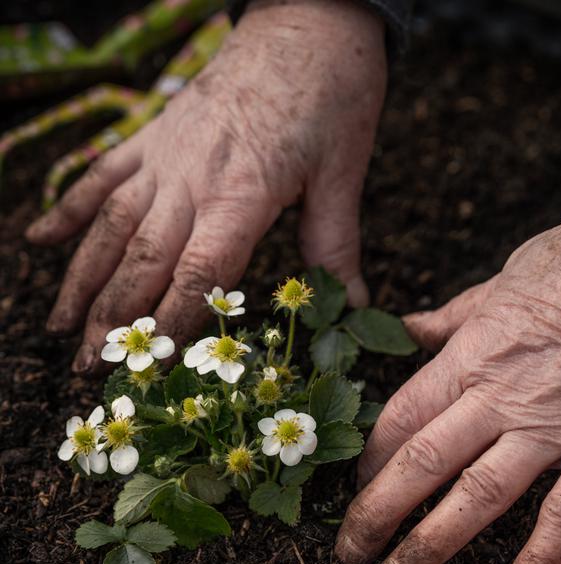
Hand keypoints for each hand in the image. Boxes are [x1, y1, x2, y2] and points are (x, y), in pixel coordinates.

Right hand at [27, 0, 385, 372]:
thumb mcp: (343, 172)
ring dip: (82, 279)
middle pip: (143, 260)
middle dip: (116, 319)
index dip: (173, 324)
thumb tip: (357, 305)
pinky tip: (41, 241)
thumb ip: (337, 242)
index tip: (153, 365)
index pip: (198, 275)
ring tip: (61, 326)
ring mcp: (165, 154)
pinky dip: (69, 208)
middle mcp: (192, 177)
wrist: (307, 18)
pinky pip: (102, 175)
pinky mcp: (155, 133)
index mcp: (242, 194)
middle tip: (91, 368)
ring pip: (110, 225)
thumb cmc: (332, 94)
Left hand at [336, 213, 560, 563]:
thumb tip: (410, 327)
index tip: (352, 491)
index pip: (401, 421)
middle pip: (422, 465)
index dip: (369, 463)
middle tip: (348, 556)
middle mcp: (500, 398)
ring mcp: (552, 429)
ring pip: (477, 499)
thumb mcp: (500, 282)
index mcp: (469, 357)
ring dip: (429, 549)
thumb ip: (450, 317)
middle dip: (377, 516)